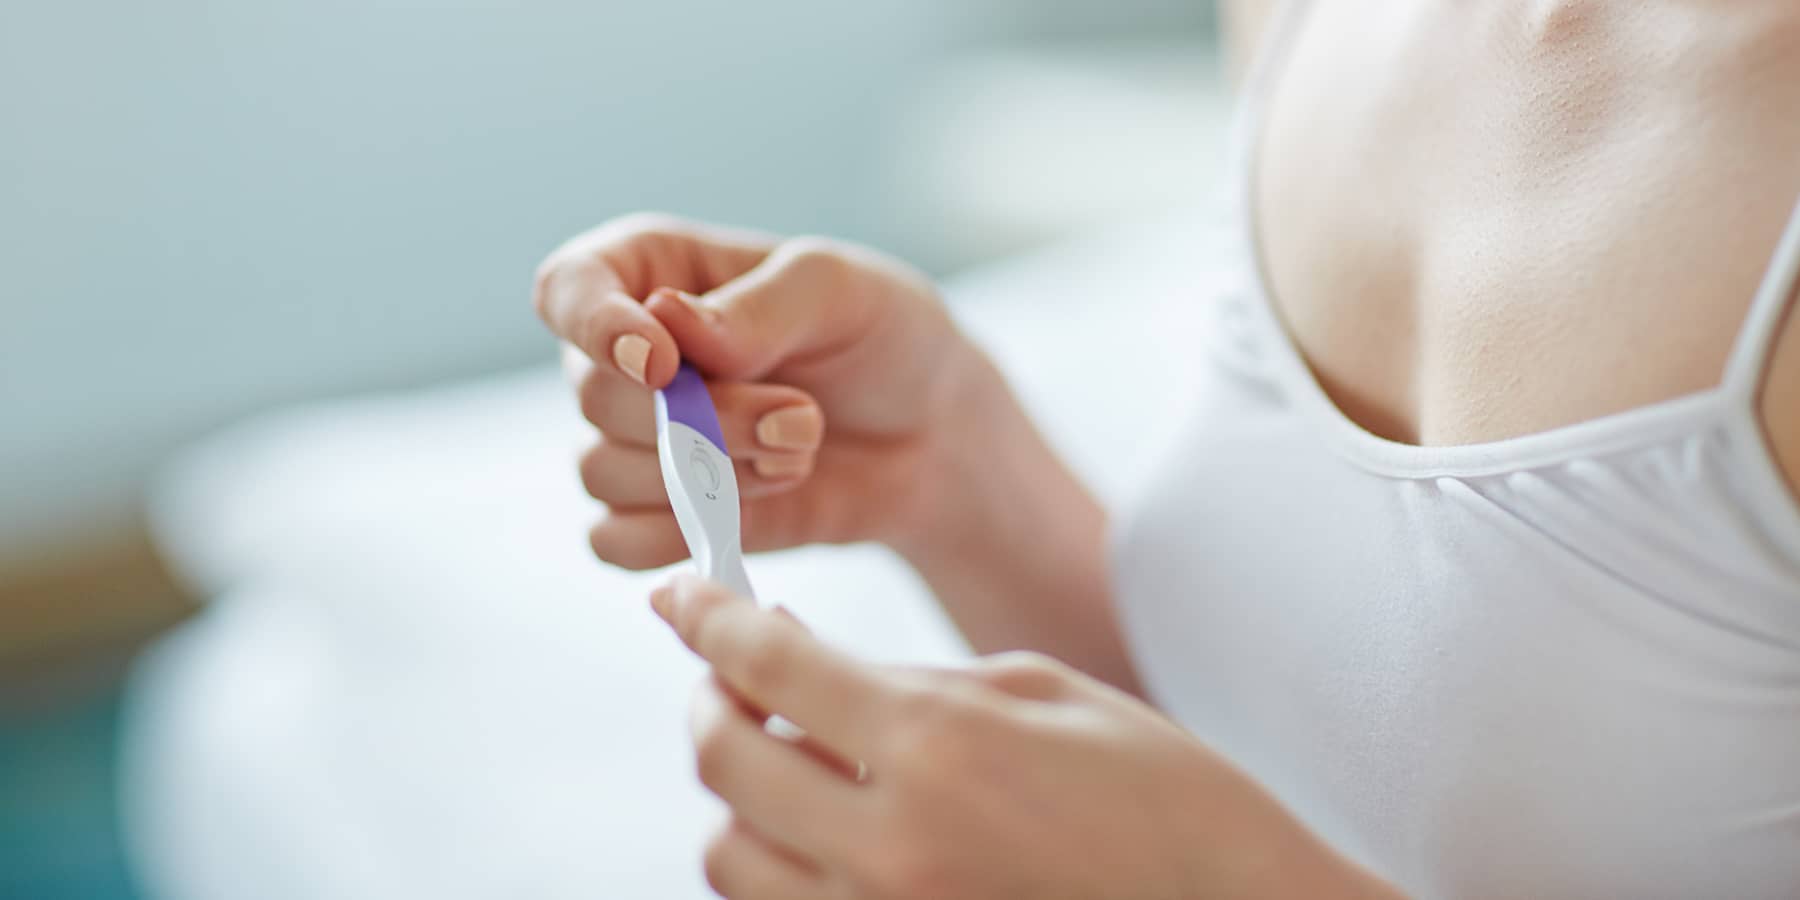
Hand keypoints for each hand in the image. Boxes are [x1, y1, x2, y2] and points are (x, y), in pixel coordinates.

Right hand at [532, 213, 997, 565]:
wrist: (933, 435)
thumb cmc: (884, 337)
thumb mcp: (842, 293)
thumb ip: (759, 308)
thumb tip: (668, 323)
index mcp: (651, 268)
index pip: (567, 288)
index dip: (593, 326)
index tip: (661, 362)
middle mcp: (623, 353)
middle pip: (595, 396)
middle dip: (703, 420)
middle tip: (801, 416)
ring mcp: (635, 437)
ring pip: (602, 473)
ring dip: (708, 477)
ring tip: (800, 452)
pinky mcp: (658, 512)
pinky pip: (613, 540)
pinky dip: (680, 534)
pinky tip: (756, 505)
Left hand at [650, 576, 1397, 899]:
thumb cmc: (1169, 797)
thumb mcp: (1047, 694)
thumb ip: (916, 682)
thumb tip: (816, 674)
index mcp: (938, 747)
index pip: (769, 666)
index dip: (709, 617)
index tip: (683, 593)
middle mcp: (892, 844)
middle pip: (723, 766)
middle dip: (710, 702)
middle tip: (734, 673)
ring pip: (729, 857)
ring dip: (736, 795)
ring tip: (785, 756)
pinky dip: (776, 863)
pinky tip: (821, 826)